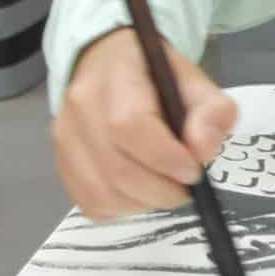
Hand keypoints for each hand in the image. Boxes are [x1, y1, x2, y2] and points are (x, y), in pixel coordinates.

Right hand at [55, 27, 238, 217]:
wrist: (109, 67)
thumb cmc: (155, 77)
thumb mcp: (196, 82)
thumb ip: (212, 112)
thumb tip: (202, 150)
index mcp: (115, 77)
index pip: (129, 127)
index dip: (165, 158)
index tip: (193, 170)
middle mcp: (80, 108)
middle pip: (117, 169)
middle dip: (162, 191)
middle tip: (186, 188)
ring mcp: (66, 138)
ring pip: (102, 194)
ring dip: (144, 203)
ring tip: (165, 188)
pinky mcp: (62, 164)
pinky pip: (91, 204)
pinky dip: (124, 208)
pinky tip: (140, 191)